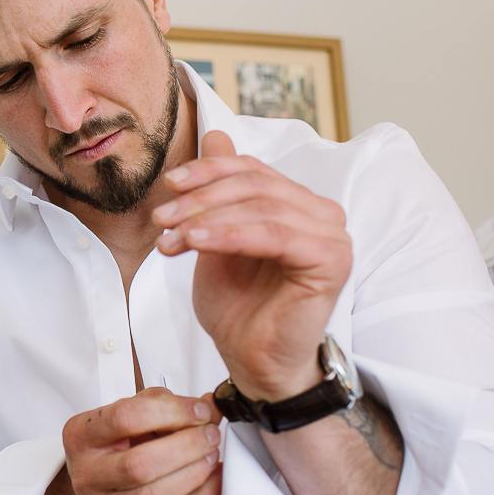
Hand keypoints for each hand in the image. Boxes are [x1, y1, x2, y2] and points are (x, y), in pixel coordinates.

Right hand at [62, 388, 222, 494]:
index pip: (125, 418)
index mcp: (80, 435)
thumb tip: (210, 406)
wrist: (99, 487)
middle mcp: (84, 474)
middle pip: (139, 464)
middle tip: (210, 436)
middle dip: (187, 447)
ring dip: (194, 474)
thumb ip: (168, 406)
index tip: (200, 411)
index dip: (171, 412)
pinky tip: (213, 482)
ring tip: (211, 457)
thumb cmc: (117, 447)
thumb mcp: (132, 416)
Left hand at [153, 131, 351, 399]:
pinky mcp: (331, 261)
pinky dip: (229, 235)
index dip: (208, 171)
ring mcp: (333, 236)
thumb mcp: (214, 237)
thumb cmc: (237, 305)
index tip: (168, 185)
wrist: (252, 360)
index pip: (252, 169)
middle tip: (161, 218)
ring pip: (261, 207)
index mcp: (298, 204)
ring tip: (171, 238)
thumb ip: (219, 190)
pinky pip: (274, 235)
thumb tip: (216, 134)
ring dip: (207, 218)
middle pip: (255, 184)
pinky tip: (196, 243)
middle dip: (200, 198)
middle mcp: (322, 214)